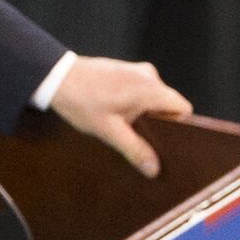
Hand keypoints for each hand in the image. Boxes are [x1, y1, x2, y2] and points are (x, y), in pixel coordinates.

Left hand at [48, 56, 193, 174]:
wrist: (57, 77)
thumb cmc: (82, 102)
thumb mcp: (109, 132)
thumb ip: (135, 150)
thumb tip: (154, 169)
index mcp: (150, 89)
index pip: (182, 108)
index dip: (180, 127)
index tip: (169, 143)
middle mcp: (149, 75)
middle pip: (169, 104)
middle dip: (161, 123)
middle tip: (143, 140)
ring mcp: (138, 70)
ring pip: (155, 98)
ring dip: (146, 113)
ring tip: (125, 126)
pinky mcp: (127, 70)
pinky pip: (143, 90)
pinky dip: (137, 103)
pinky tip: (118, 114)